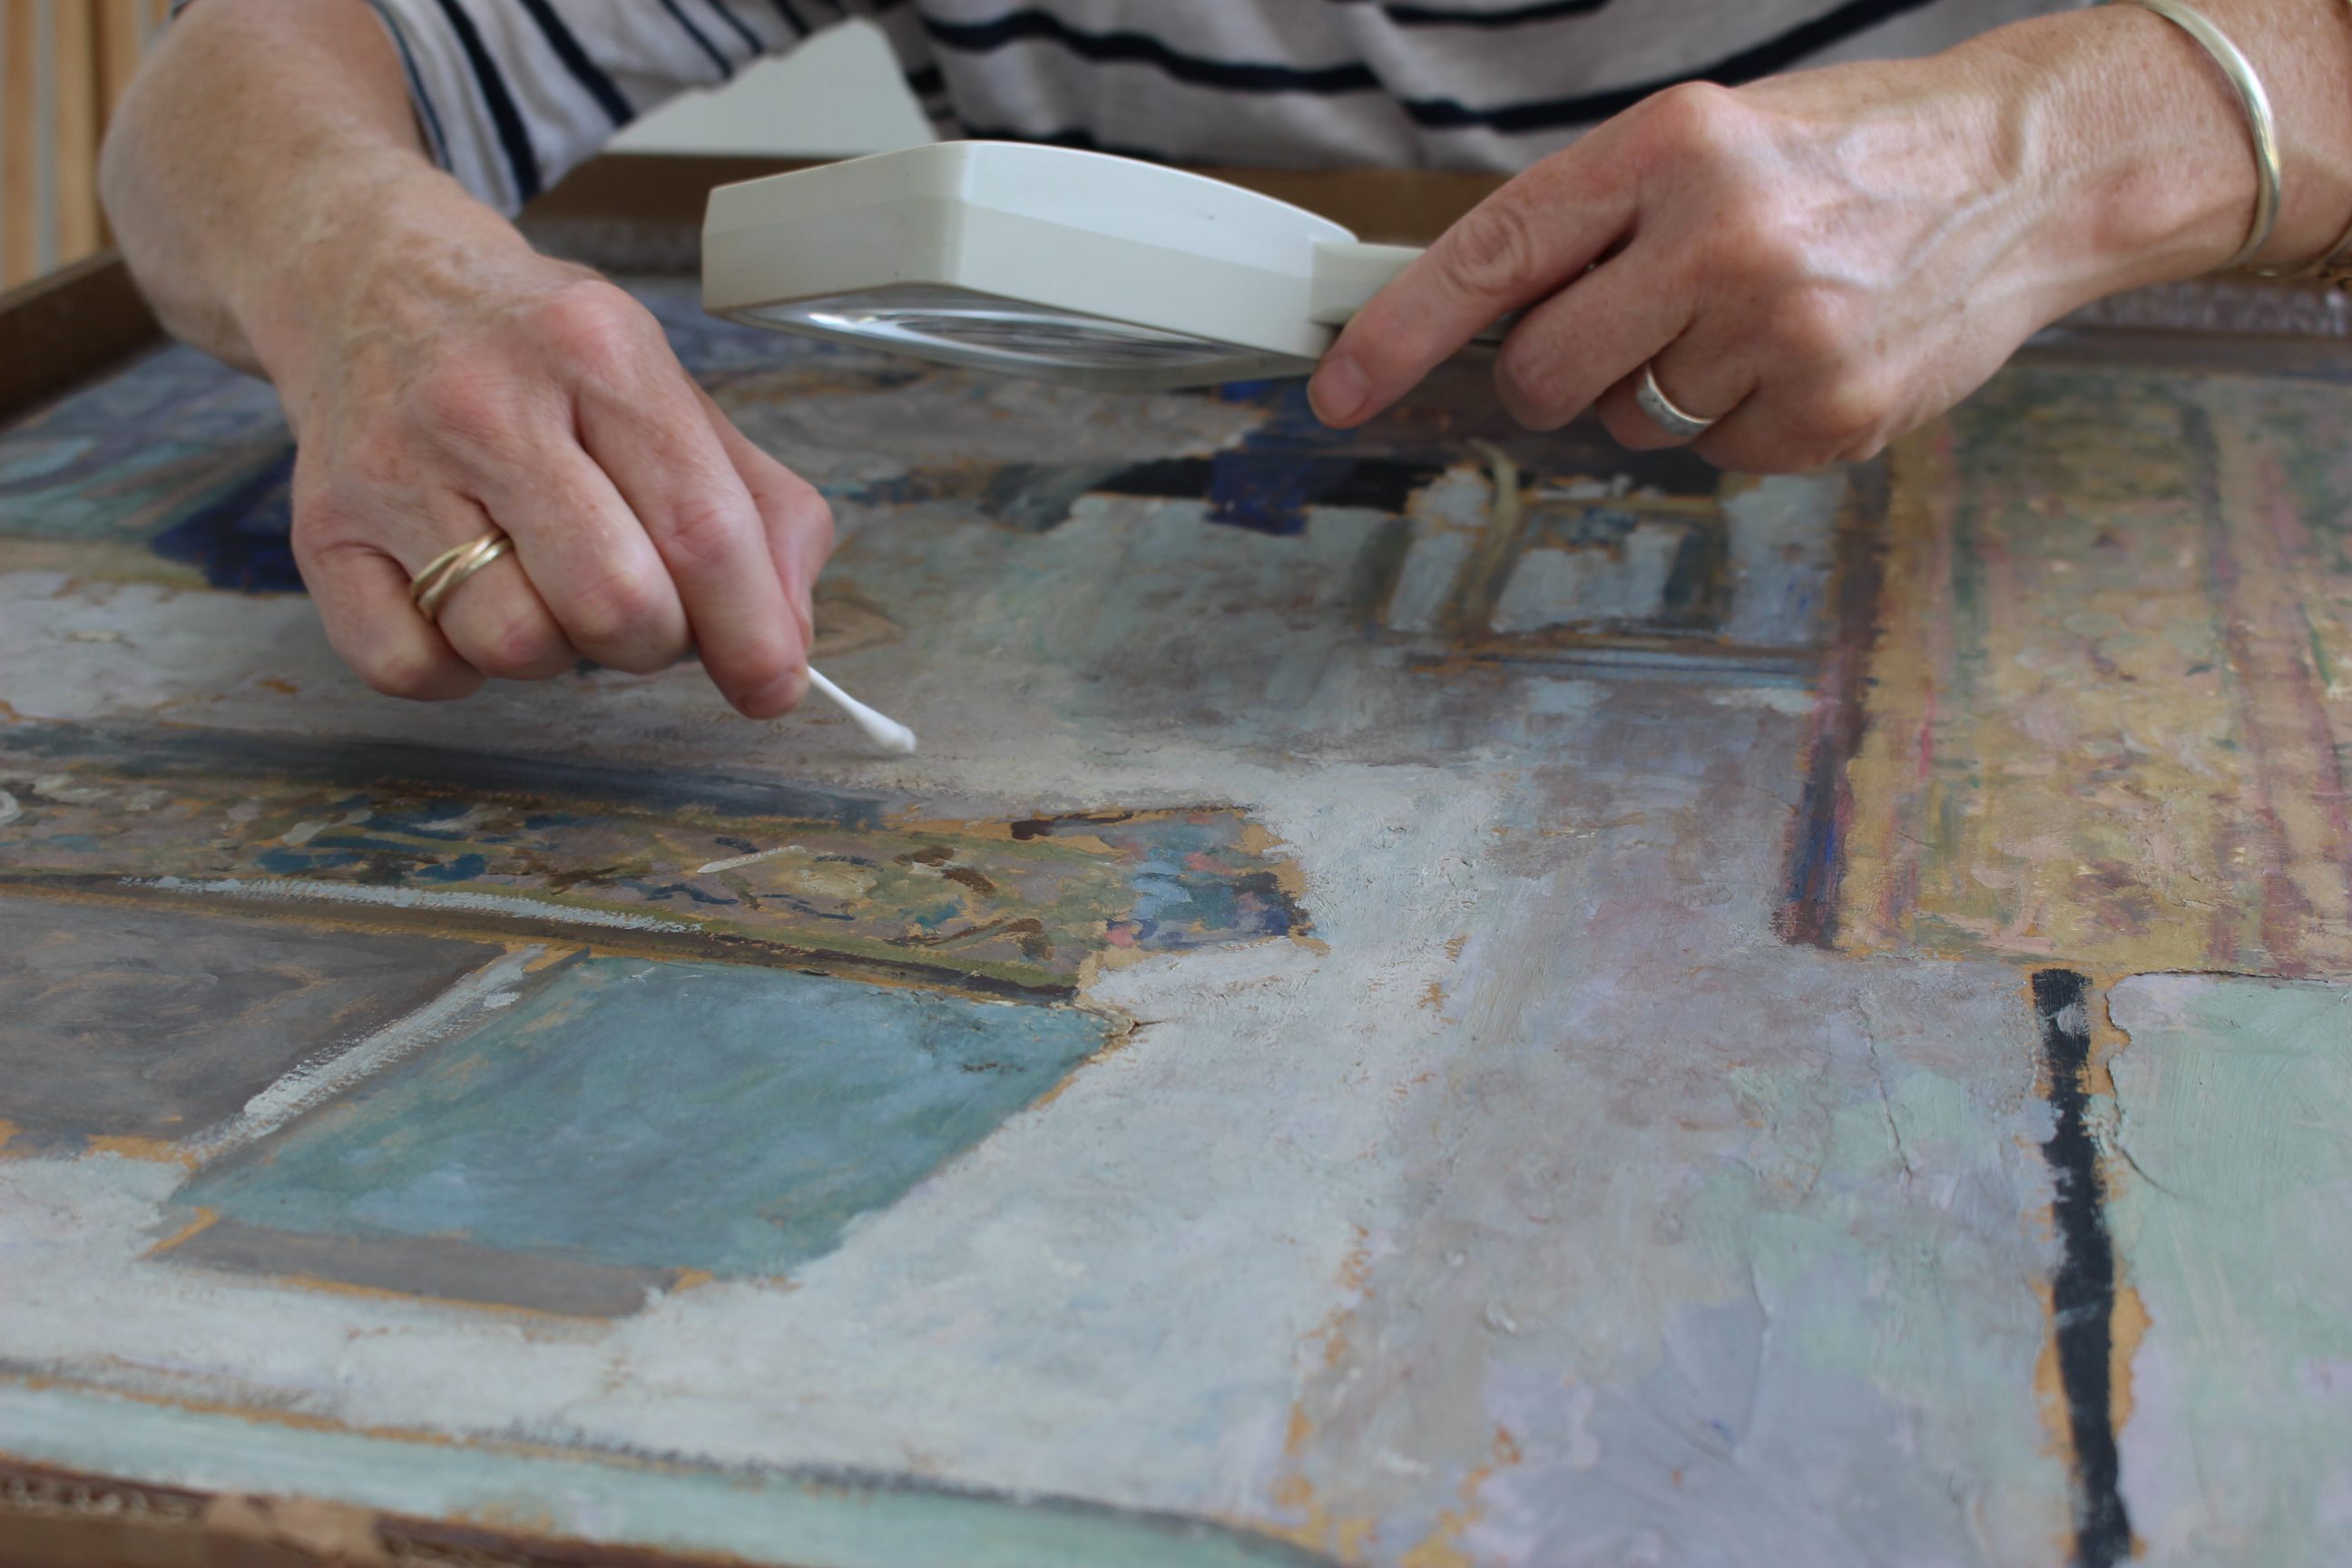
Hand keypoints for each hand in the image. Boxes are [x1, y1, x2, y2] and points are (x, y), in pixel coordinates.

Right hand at [273, 198, 832, 712]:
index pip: (701, 527)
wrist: (369, 276)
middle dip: (652, 639)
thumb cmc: (538, 353)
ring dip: (556, 650)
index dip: (751, 631)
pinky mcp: (322, 530)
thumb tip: (784, 642)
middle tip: (642, 605)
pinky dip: (458, 667)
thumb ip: (759, 509)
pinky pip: (412, 670)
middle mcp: (487, 403)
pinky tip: (471, 599)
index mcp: (599, 351)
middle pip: (614, 604)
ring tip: (546, 580)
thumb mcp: (668, 387)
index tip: (772, 687)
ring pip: (514, 647)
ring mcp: (392, 468)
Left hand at [1307, 15, 2272, 471]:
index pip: (1492, 255)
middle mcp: (1716, 236)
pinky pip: (1716, 459)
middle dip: (1553, 377)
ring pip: (1629, 425)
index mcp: (1669, 148)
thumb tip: (1478, 316)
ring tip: (1756, 320)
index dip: (1398, 335)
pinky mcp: (1827, 415)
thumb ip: (1598, 221)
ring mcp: (1777, 334)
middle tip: (1624, 335)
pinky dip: (1743, 423)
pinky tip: (1806, 356)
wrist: (2032, 173)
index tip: (1337, 390)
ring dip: (1666, 392)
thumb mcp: (1715, 140)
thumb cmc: (1856, 153)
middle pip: (1541, 374)